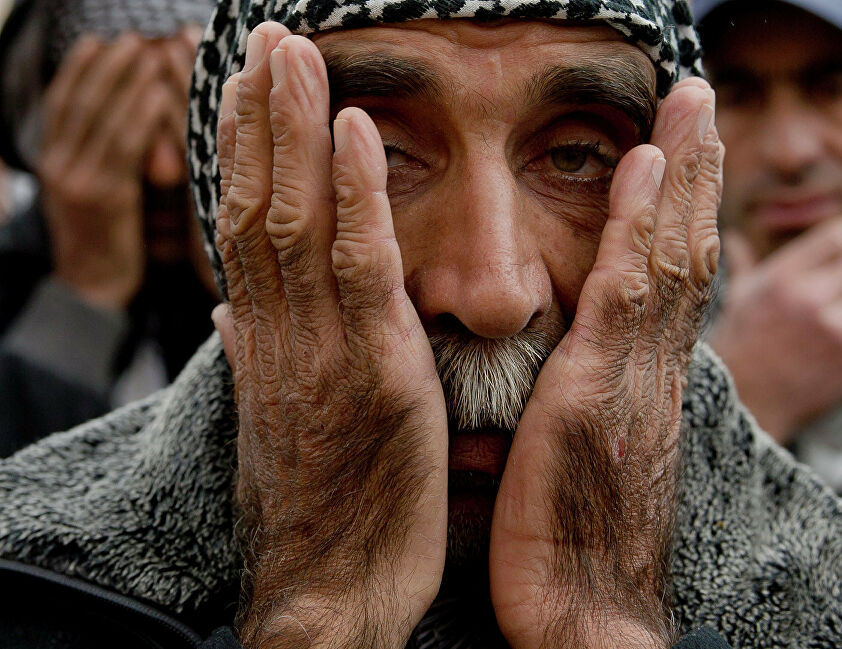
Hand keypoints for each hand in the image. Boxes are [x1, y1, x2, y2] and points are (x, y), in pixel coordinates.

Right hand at [37, 35, 170, 308]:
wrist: (94, 291)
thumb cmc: (110, 243)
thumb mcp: (99, 194)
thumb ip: (108, 160)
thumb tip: (135, 120)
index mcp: (52, 162)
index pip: (61, 103)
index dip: (77, 70)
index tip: (98, 42)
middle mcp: (58, 166)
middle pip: (81, 101)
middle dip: (106, 66)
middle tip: (132, 37)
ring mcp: (77, 180)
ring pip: (103, 117)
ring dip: (126, 80)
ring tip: (148, 52)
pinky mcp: (105, 197)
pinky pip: (125, 146)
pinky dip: (141, 115)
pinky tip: (159, 93)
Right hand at [210, 24, 446, 648]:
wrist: (334, 592)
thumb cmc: (328, 511)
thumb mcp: (290, 422)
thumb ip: (270, 357)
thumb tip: (239, 314)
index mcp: (266, 345)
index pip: (242, 229)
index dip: (241, 153)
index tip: (244, 90)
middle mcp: (280, 336)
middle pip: (256, 205)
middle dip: (257, 116)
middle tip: (263, 40)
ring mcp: (321, 351)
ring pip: (294, 219)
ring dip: (293, 128)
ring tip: (292, 52)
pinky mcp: (373, 373)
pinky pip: (359, 267)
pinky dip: (352, 193)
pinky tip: (352, 129)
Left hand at [488, 79, 722, 648]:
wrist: (590, 620)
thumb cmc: (580, 551)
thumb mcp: (594, 461)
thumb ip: (598, 402)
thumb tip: (584, 370)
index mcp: (648, 385)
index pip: (675, 281)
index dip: (683, 212)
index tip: (685, 154)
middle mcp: (655, 372)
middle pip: (687, 254)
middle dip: (696, 172)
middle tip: (702, 99)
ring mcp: (634, 380)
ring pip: (668, 258)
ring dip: (680, 174)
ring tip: (689, 104)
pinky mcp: (599, 396)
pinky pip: (625, 295)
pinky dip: (638, 228)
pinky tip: (641, 170)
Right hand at [708, 213, 841, 443]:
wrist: (746, 403)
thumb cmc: (740, 345)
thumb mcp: (739, 299)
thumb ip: (745, 264)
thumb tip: (734, 237)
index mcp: (784, 278)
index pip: (838, 237)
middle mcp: (813, 299)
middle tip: (839, 284)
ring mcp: (837, 330)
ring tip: (825, 323)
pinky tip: (825, 348)